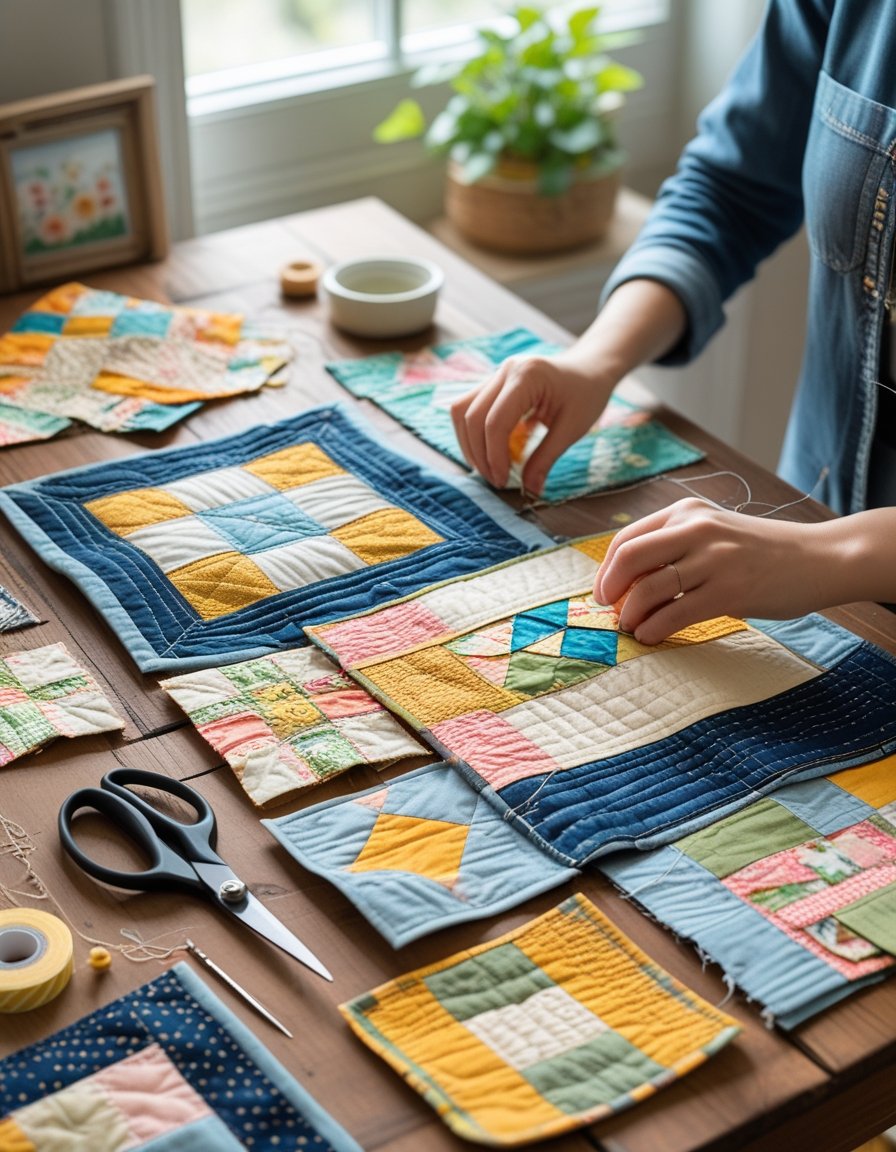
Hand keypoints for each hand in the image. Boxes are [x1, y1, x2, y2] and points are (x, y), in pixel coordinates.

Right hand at [450, 352, 614, 492]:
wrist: (590, 368)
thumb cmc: (587, 394)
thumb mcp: (572, 429)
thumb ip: (546, 458)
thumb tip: (528, 490)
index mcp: (527, 376)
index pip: (495, 421)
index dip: (494, 456)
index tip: (503, 481)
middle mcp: (506, 370)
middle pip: (471, 416)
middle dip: (478, 454)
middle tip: (496, 480)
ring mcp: (496, 374)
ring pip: (461, 410)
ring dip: (469, 444)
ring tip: (488, 468)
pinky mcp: (493, 383)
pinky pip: (469, 408)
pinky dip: (473, 434)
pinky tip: (489, 453)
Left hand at [594, 498, 841, 643]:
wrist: (818, 558)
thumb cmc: (760, 552)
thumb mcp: (713, 533)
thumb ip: (675, 546)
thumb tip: (626, 581)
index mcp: (687, 512)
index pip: (627, 538)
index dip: (606, 569)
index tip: (603, 592)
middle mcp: (697, 529)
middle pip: (630, 558)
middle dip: (609, 588)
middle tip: (609, 610)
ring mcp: (714, 560)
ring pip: (650, 588)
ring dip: (631, 614)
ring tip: (632, 627)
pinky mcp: (730, 591)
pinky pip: (676, 613)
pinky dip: (655, 628)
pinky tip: (651, 636)